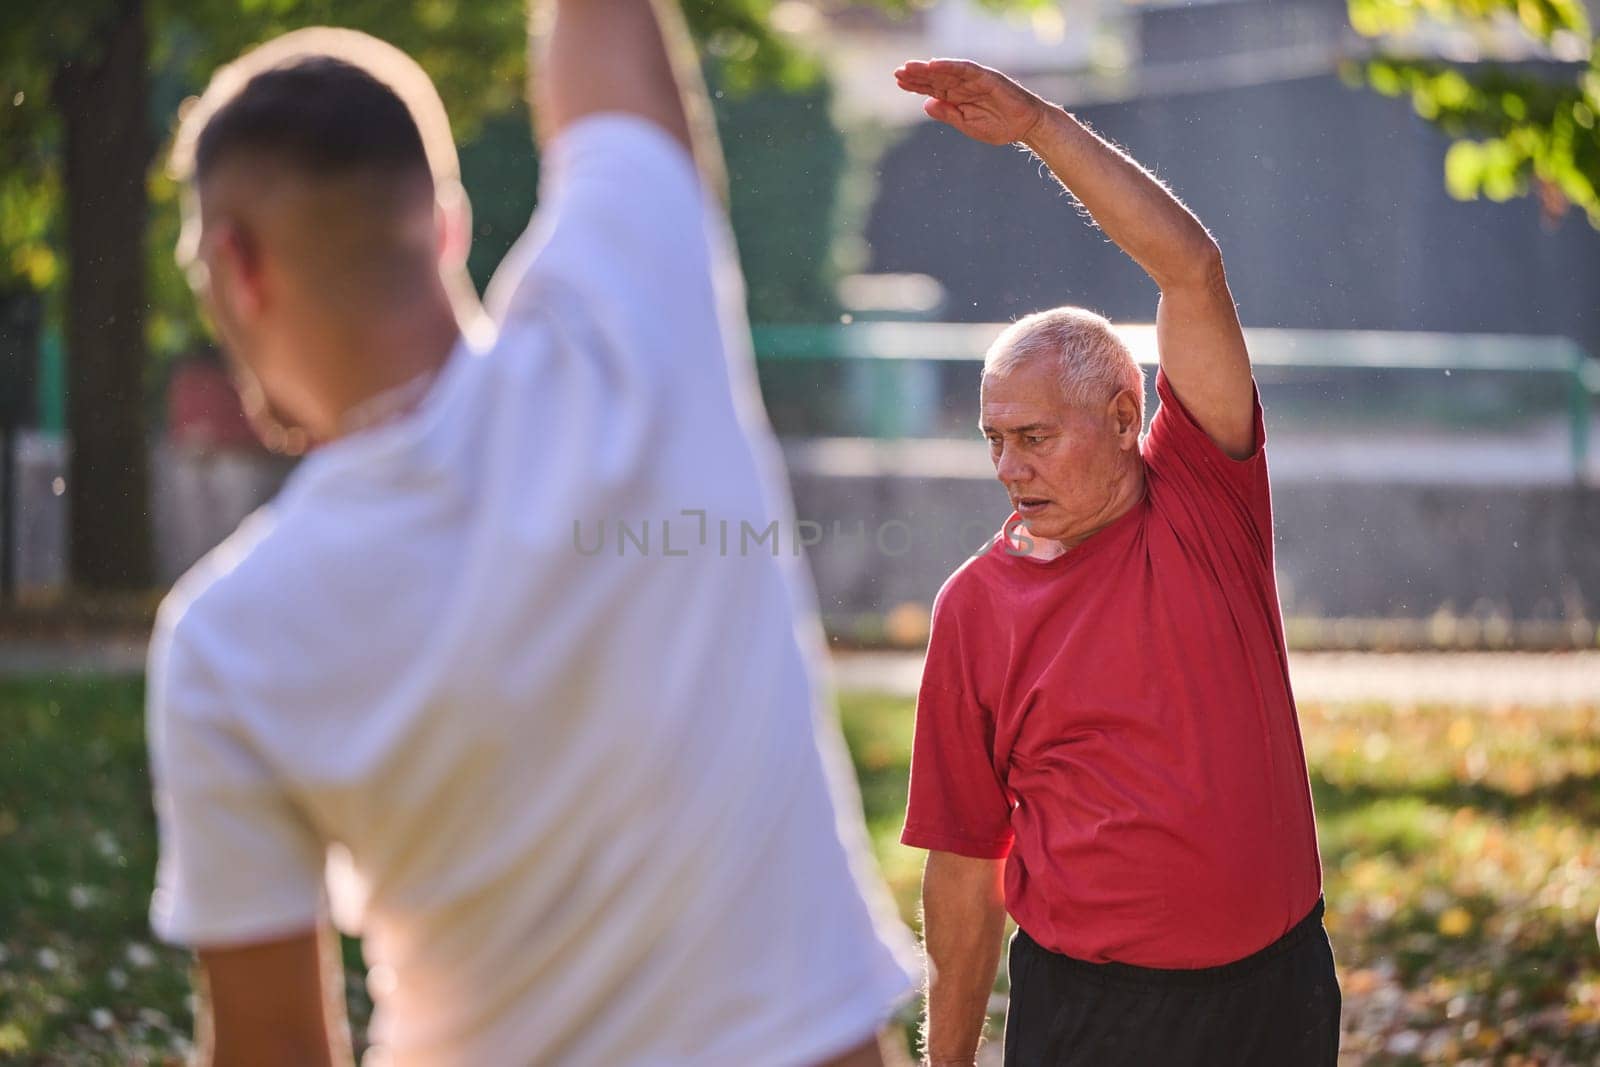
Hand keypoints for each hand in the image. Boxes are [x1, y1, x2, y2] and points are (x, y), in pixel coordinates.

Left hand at [893, 58, 1049, 145]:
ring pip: (947, 71)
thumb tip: (925, 104)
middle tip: (897, 72)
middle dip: (917, 75)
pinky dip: (949, 66)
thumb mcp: (968, 124)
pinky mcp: (986, 77)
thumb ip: (948, 114)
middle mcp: (964, 86)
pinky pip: (965, 69)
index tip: (898, 82)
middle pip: (936, 78)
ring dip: (928, 69)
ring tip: (909, 68)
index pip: (933, 88)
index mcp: (959, 98)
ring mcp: (975, 80)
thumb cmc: (1000, 127)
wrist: (1026, 127)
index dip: (916, 84)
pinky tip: (933, 65)